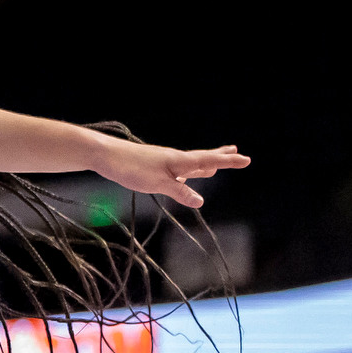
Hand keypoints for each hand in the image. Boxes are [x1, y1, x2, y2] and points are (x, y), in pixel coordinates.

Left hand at [95, 140, 249, 208]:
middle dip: (220, 156)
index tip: (246, 158)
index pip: (209, 160)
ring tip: (216, 161)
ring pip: (190, 161)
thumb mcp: (157, 183)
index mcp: (179, 161)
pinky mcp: (153, 164)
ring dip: (206, 161)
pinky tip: (184, 174)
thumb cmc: (131, 168)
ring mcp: (164, 161)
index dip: (227, 161)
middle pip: (202, 157)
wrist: (105, 155)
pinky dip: (189, 169)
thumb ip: (179, 191)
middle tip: (236, 151)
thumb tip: (201, 201)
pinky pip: (178, 167)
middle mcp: (174, 158)